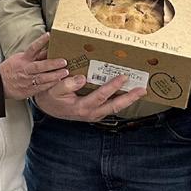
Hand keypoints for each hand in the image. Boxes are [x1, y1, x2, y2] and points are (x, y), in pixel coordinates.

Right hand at [0, 33, 68, 99]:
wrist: (0, 83)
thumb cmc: (12, 69)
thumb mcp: (20, 58)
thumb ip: (35, 55)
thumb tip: (49, 49)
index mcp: (23, 59)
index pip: (32, 48)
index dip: (41, 41)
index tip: (49, 35)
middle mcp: (25, 69)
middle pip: (39, 66)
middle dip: (52, 64)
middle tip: (64, 61)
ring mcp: (27, 80)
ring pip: (42, 78)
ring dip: (54, 75)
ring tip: (65, 73)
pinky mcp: (29, 89)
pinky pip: (41, 87)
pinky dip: (50, 84)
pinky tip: (59, 82)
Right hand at [31, 71, 147, 122]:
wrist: (47, 108)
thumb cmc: (50, 97)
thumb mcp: (53, 90)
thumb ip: (66, 84)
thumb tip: (81, 78)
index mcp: (81, 107)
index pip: (101, 96)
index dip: (113, 86)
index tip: (123, 76)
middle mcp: (91, 113)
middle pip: (115, 106)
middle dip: (130, 98)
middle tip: (142, 89)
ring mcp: (94, 114)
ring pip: (115, 108)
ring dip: (128, 100)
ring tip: (139, 91)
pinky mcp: (95, 113)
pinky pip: (110, 107)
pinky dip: (120, 101)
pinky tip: (126, 93)